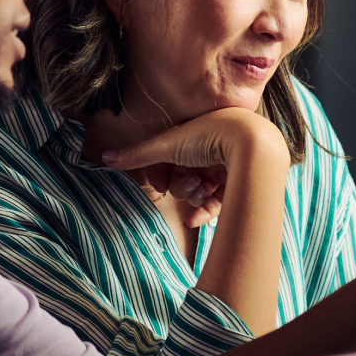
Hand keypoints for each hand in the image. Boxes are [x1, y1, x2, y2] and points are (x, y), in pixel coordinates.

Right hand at [102, 108, 285, 229]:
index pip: (169, 162)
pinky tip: (194, 220)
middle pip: (183, 178)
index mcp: (194, 136)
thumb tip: (103, 157)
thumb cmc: (210, 136)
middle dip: (182, 186)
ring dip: (193, 197)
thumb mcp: (168, 145)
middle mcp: (210, 151)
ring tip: (201, 190)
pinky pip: (216, 205)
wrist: (251, 144)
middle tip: (190, 182)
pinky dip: (204, 213)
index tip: (160, 183)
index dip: (161, 175)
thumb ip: (137, 155)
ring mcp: (225, 168)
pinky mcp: (238, 186)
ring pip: (199, 193)